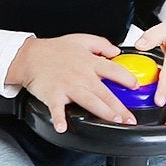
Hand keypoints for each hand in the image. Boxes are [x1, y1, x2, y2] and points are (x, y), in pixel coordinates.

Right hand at [6, 33, 137, 133]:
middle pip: (104, 92)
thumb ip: (101, 44)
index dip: (127, 78)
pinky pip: (56, 109)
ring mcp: (67, 86)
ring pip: (89, 101)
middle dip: (120, 106)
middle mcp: (81, 75)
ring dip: (102, 111)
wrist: (29, 56)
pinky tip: (62, 126)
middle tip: (130, 117)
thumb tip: (116, 51)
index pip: (113, 70)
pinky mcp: (53, 95)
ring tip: (114, 120)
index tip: (136, 86)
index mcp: (89, 62)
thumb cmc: (54, 50)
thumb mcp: (81, 39)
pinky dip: (58, 118)